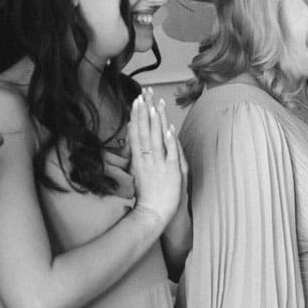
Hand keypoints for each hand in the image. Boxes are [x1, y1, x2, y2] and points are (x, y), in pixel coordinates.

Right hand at [128, 91, 184, 228]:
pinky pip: (170, 154)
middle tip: (144, 93)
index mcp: (139, 158)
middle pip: (145, 130)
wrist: (153, 214)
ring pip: (156, 138)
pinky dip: (169, 141)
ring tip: (154, 104)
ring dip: (155, 121)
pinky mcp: (170, 172)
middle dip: (144, 111)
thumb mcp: (139, 173)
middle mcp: (147, 159)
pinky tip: (169, 129)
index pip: (137, 132)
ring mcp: (158, 164)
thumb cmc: (148, 195)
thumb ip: (139, 156)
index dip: (137, 115)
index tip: (137, 100)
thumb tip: (136, 141)